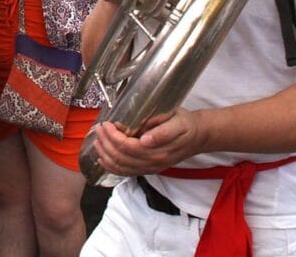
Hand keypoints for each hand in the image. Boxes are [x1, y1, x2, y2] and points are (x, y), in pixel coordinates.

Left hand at [91, 109, 208, 176]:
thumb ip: (162, 131)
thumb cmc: (186, 124)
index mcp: (159, 151)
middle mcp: (154, 163)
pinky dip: (112, 167)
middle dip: (106, 144)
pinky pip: (126, 172)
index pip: (129, 147)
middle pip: (122, 158)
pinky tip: (103, 159)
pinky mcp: (149, 169)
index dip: (114, 137)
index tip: (106, 124)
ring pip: (121, 167)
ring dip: (105, 155)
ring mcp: (151, 168)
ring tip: (97, 141)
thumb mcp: (177, 122)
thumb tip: (145, 139)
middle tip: (98, 129)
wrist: (198, 136)